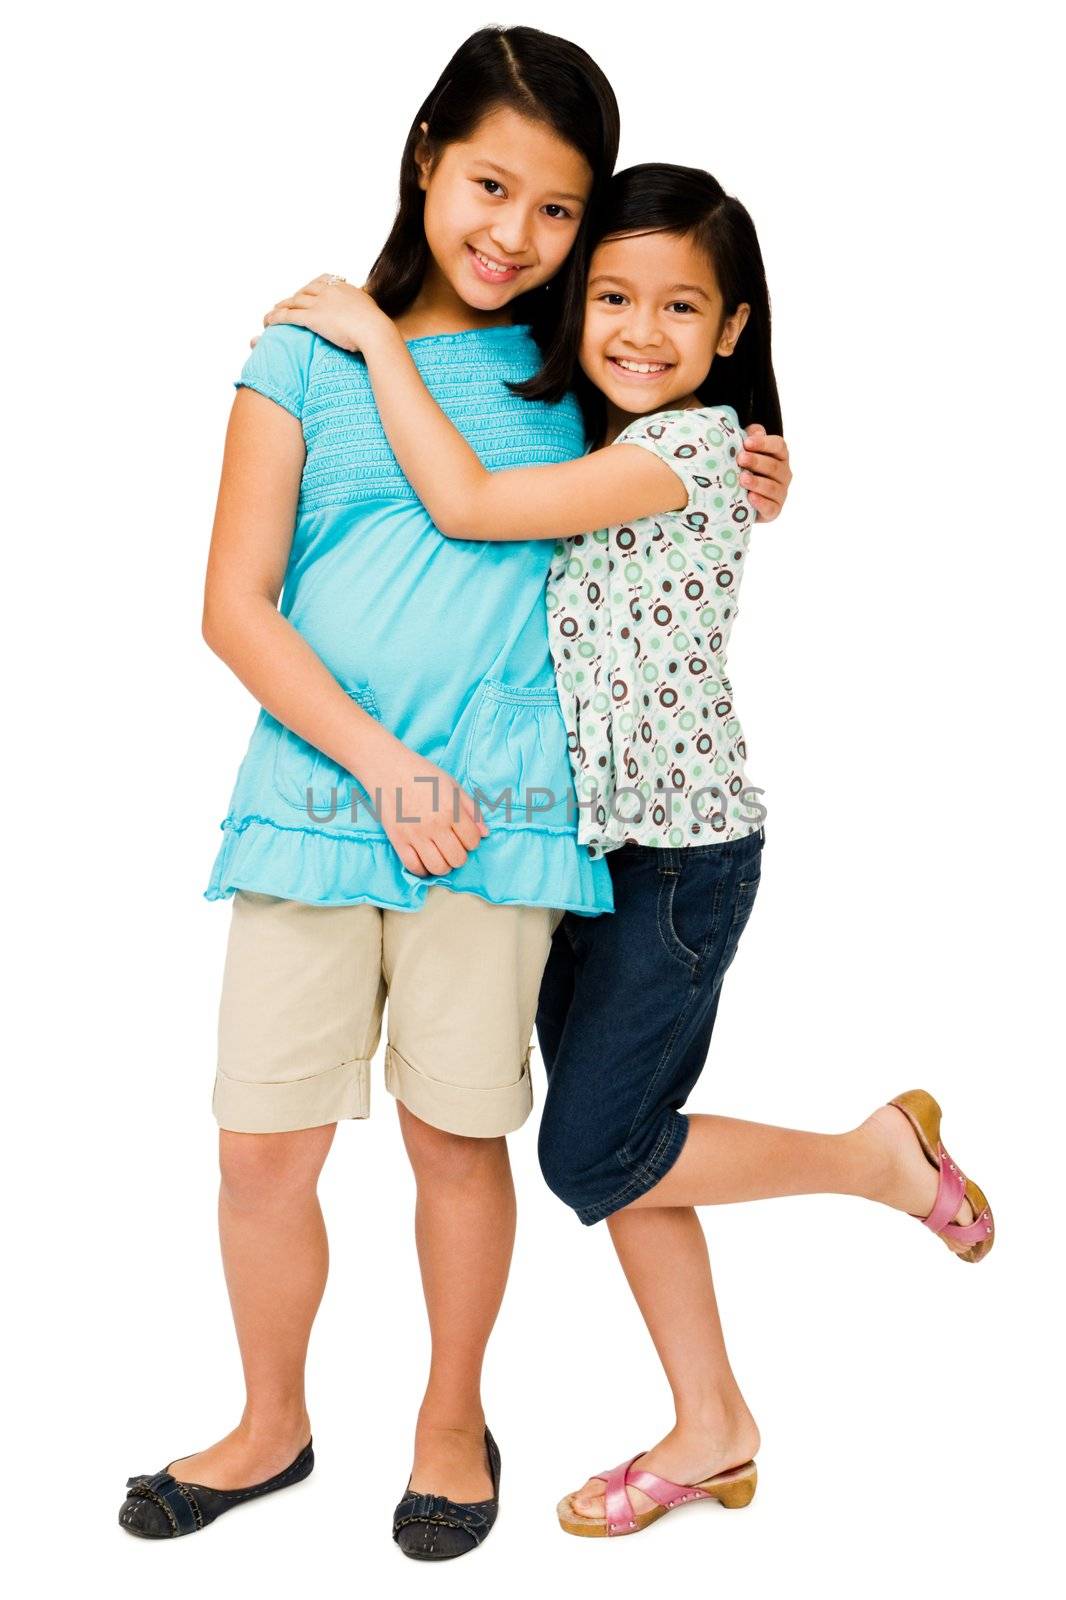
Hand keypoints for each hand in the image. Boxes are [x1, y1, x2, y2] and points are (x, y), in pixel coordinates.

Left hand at [256, 275, 388, 353]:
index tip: (307, 292)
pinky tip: (268, 322)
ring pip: (293, 302)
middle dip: (293, 297)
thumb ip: (364, 310)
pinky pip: (289, 315)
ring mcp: (319, 303)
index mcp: (343, 287)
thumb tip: (370, 317)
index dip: (312, 287)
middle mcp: (328, 291)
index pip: (322, 282)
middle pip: (304, 291)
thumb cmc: (377, 326)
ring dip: (280, 307)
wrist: (374, 330)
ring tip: (271, 315)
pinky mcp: (312, 317)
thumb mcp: (371, 311)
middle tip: (284, 304)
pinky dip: (276, 318)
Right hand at [357, 735, 490, 877]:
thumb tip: (485, 833)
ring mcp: (415, 834)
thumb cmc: (422, 774)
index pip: (473, 841)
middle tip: (452, 845)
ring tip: (440, 855)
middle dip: (459, 855)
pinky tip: (424, 860)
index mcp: (451, 809)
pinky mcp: (397, 840)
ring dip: (443, 865)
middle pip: (458, 858)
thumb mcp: (452, 785)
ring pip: (438, 867)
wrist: (387, 768)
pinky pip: (413, 867)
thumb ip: (472, 809)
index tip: (463, 835)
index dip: (472, 840)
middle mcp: (435, 825)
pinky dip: (422, 870)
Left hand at [738, 424, 791, 520]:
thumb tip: (755, 432)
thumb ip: (751, 437)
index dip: (763, 443)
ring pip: (771, 487)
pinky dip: (761, 502)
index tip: (746, 442)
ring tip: (742, 478)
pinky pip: (770, 507)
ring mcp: (781, 493)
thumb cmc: (747, 468)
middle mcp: (784, 474)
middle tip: (740, 458)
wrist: (744, 498)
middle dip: (756, 462)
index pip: (778, 446)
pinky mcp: (774, 510)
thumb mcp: (748, 450)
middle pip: (773, 466)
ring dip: (757, 482)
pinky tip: (750, 497)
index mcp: (780, 456)